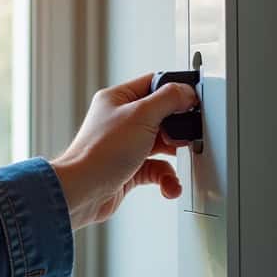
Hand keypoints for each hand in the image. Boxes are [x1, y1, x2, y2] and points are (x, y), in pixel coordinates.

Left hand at [49, 73, 198, 230]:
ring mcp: (125, 145)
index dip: (175, 90)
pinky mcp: (130, 169)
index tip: (194, 101)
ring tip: (177, 159)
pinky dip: (166, 178)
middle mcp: (121, 120)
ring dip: (174, 157)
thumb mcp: (141, 116)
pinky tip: (168, 185)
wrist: (82, 192)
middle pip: (161, 116)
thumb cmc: (100, 152)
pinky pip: (157, 170)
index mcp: (118, 99)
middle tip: (186, 135)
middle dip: (177, 129)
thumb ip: (168, 100)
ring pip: (162, 145)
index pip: (153, 84)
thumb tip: (186, 92)